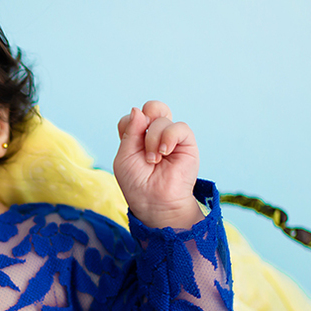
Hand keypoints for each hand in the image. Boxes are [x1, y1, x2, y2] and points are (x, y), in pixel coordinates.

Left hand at [112, 101, 202, 229]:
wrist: (154, 201)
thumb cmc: (137, 184)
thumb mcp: (124, 156)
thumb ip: (129, 131)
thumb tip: (138, 110)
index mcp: (138, 139)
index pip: (133, 117)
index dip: (129, 125)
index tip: (129, 144)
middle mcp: (155, 136)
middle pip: (151, 108)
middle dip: (146, 116)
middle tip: (143, 135)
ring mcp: (171, 139)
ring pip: (162, 119)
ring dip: (152, 139)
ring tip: (153, 160)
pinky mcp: (186, 144)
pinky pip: (179, 127)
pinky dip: (169, 137)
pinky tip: (164, 152)